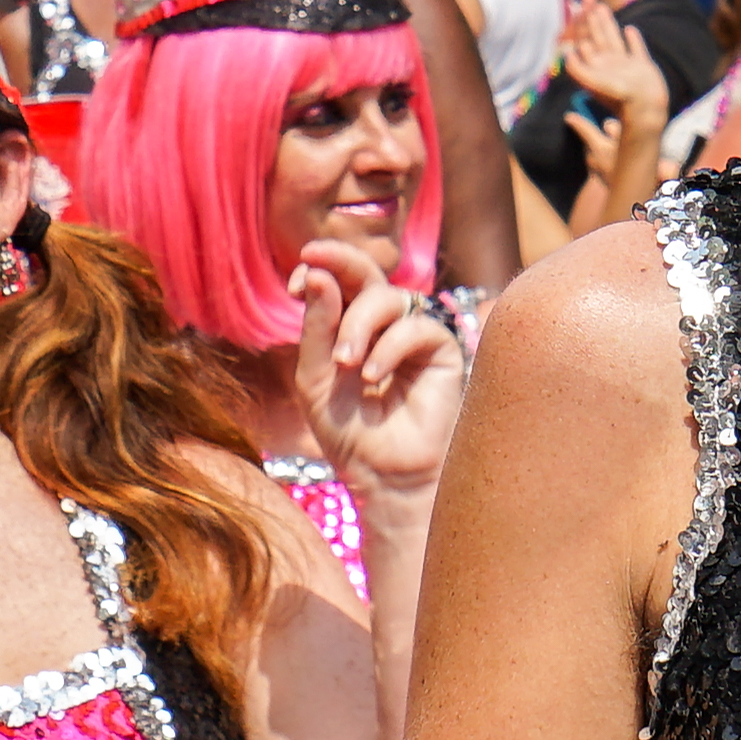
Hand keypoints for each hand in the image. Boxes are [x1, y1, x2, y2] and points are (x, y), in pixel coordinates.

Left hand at [291, 243, 466, 511]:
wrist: (382, 475)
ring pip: (388, 297)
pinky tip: (373, 377)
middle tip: (311, 275)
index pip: (340, 278)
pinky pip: (416, 327)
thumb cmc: (348, 431)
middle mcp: (384, 324)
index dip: (321, 267)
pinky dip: (389, 348)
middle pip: (367, 272)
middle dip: (340, 264)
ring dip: (359, 323)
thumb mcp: (315, 377)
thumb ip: (316, 328)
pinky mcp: (443, 351)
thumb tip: (317, 274)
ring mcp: (414, 334)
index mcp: (351, 325)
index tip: (297, 279)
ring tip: (346, 363)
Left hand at [560, 1, 667, 134]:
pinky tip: (630, 30)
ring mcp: (626, 66)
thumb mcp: (594, 83)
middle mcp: (609, 64)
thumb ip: (578, 69)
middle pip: (597, 36)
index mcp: (595, 66)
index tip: (578, 5)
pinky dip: (633, 40)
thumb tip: (565, 52)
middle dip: (591, 17)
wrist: (646, 111)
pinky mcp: (643, 67)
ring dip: (608, 23)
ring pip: (614, 39)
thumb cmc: (620, 98)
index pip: (584, 39)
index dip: (579, 23)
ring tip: (602, 7)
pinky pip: (636, 50)